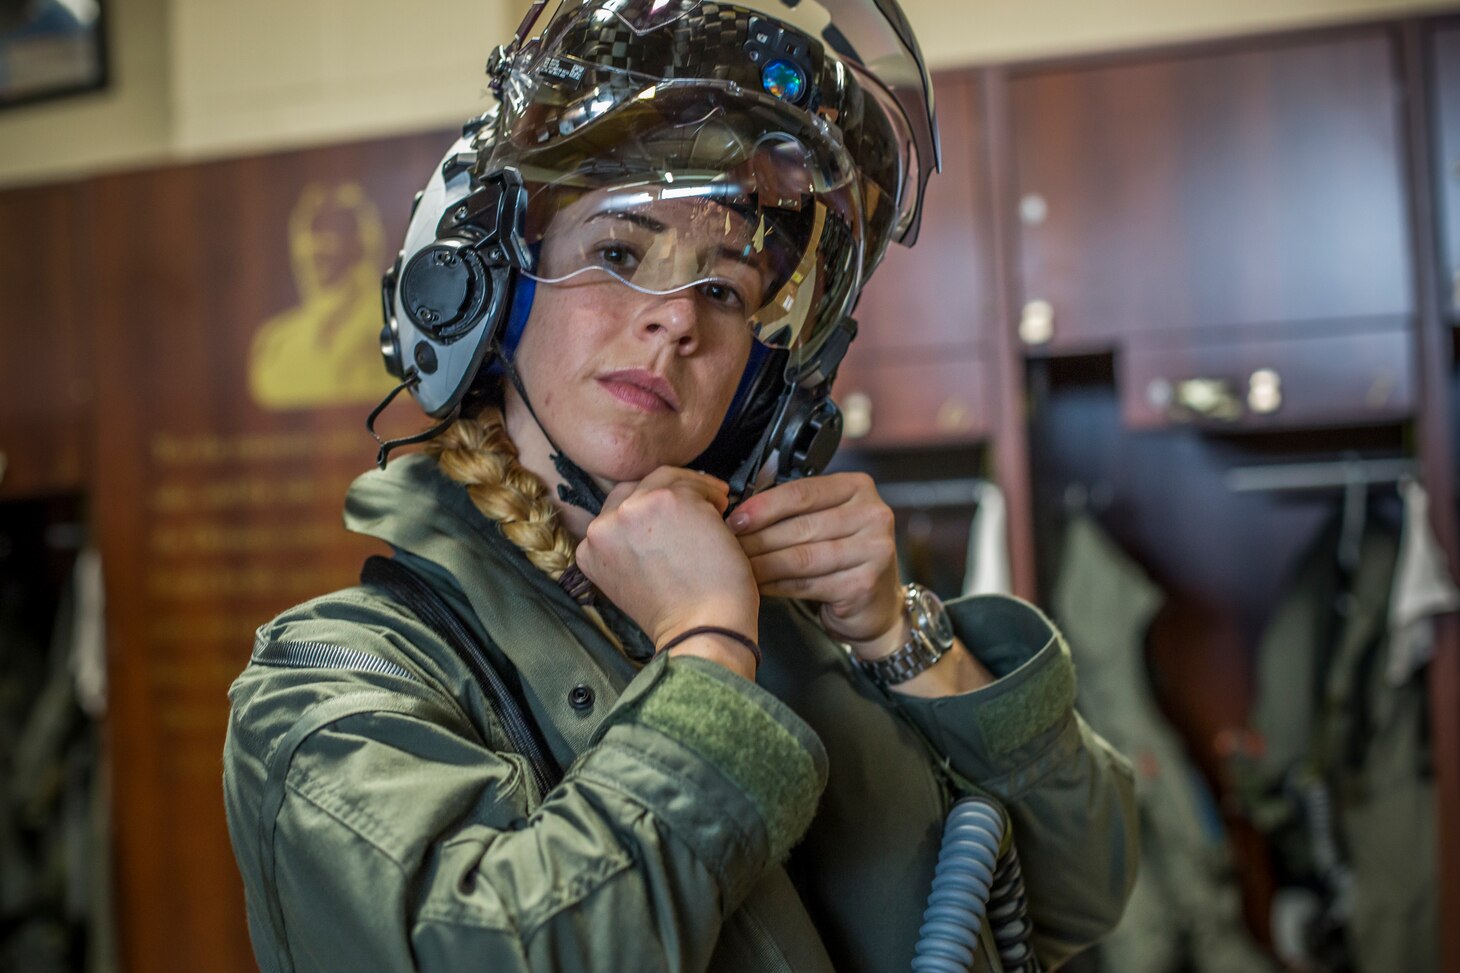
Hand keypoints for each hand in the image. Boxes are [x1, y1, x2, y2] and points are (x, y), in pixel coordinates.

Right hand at [576, 467, 759, 674]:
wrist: (701, 629)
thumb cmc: (677, 615)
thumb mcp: (629, 581)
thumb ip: (627, 548)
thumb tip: (653, 521)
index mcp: (589, 548)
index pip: (615, 511)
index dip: (646, 510)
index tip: (670, 517)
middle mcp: (604, 525)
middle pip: (636, 489)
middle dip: (666, 494)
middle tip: (696, 503)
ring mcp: (633, 510)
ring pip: (663, 479)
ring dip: (691, 490)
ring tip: (715, 505)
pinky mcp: (668, 499)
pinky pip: (693, 485)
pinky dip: (712, 494)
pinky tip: (724, 510)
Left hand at [730, 472, 904, 655]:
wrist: (875, 604)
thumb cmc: (843, 556)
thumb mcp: (826, 519)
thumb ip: (796, 507)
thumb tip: (742, 507)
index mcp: (858, 488)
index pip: (803, 492)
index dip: (764, 505)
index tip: (735, 518)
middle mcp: (873, 514)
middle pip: (801, 525)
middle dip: (758, 537)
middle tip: (729, 546)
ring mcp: (873, 550)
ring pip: (802, 556)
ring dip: (763, 563)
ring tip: (738, 566)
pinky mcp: (864, 584)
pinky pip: (807, 583)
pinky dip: (777, 584)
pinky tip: (758, 585)